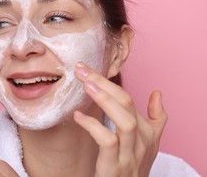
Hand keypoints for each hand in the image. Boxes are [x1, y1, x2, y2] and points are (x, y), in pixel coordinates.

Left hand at [73, 62, 167, 176]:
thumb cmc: (133, 167)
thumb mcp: (148, 145)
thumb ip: (155, 120)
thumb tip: (157, 93)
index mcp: (147, 132)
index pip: (128, 98)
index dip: (107, 81)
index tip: (86, 68)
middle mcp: (141, 141)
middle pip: (126, 103)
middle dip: (104, 83)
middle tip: (81, 69)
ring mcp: (129, 154)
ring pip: (125, 122)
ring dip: (105, 100)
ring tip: (85, 85)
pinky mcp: (115, 167)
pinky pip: (108, 142)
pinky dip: (93, 126)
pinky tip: (78, 117)